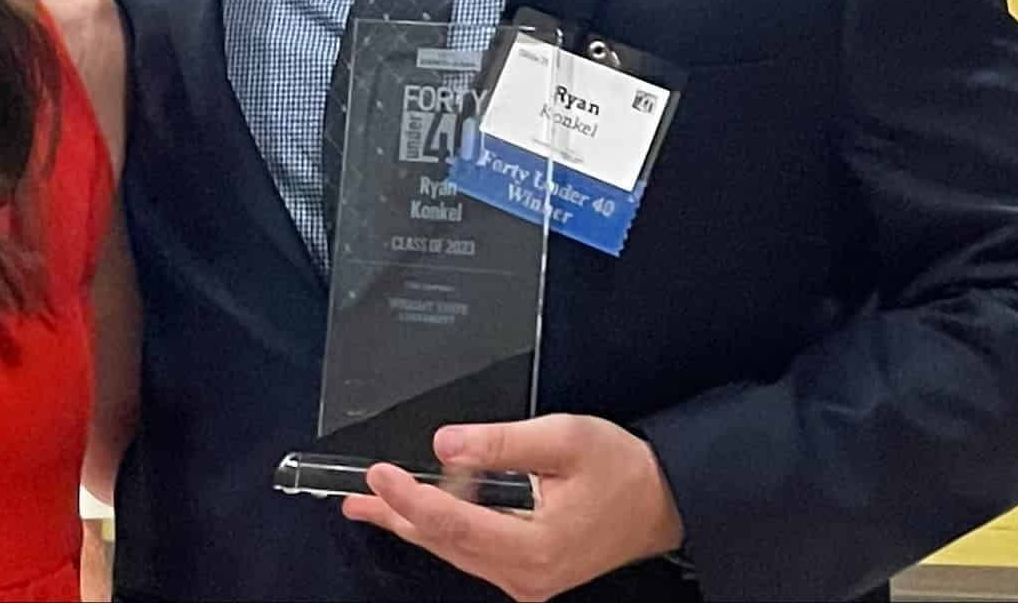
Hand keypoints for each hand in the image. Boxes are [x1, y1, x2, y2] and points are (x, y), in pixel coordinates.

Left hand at [341, 415, 684, 601]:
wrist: (661, 503)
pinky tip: (419, 510)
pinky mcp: (526, 572)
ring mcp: (525, 578)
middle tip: (357, 493)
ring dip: (413, 522)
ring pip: (453, 550)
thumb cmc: (621, 470)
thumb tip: (446, 444)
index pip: (451, 524)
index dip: (408, 497)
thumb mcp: (565, 438)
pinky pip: (471, 550)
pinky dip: (442, 528)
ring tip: (372, 502)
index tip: (379, 473)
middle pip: (444, 543)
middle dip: (398, 515)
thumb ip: (501, 442)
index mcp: (534, 547)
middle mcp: (525, 574)